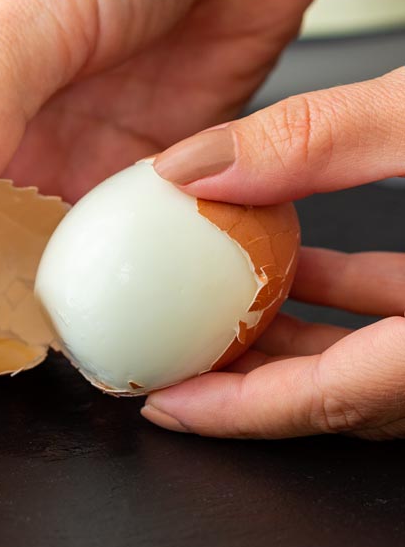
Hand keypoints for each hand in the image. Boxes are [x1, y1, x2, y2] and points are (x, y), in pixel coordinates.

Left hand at [145, 69, 404, 439]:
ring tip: (217, 305)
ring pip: (364, 357)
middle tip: (174, 360)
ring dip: (289, 331)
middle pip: (337, 393)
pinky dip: (342, 296)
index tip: (165, 399)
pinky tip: (299, 257)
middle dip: (248, 381)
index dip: (236, 410)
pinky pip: (398, 317)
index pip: (330, 398)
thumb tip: (201, 162)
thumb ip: (325, 136)